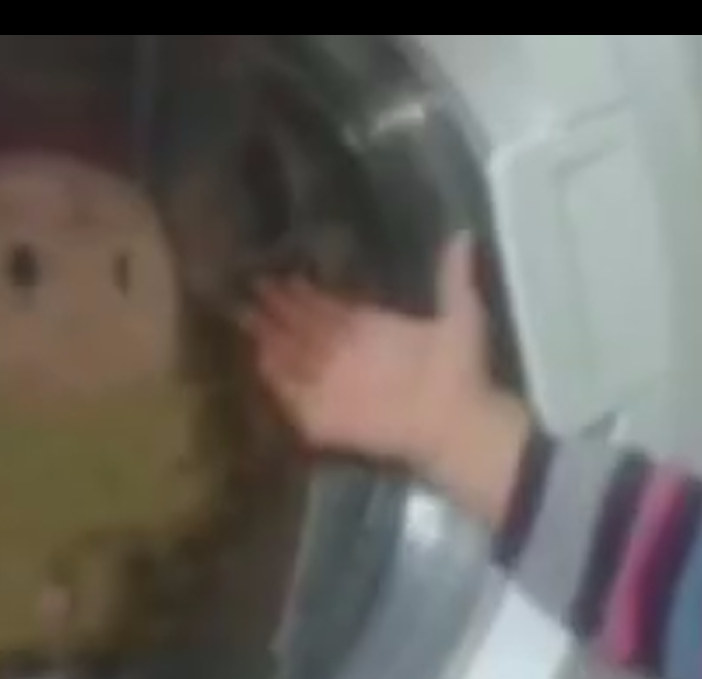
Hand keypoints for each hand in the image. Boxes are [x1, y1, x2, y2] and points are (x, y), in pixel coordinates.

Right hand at [240, 233, 533, 526]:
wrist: (459, 422)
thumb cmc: (461, 371)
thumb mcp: (461, 316)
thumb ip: (454, 277)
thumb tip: (463, 233)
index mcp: (372, 329)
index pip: (328, 307)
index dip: (302, 291)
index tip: (278, 272)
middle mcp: (347, 355)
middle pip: (301, 329)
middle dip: (273, 309)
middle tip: (243, 286)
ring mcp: (335, 386)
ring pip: (292, 359)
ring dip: (268, 340)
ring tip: (238, 316)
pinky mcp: (326, 419)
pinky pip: (292, 400)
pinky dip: (274, 383)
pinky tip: (253, 362)